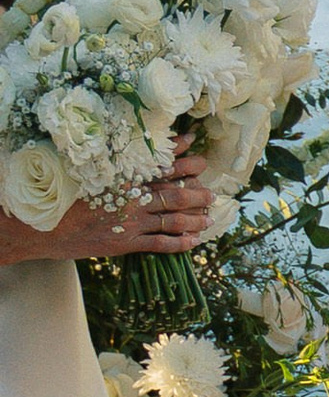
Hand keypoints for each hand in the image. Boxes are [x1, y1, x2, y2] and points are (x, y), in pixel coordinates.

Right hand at [0, 149, 212, 267]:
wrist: (47, 227)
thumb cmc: (68, 198)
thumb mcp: (93, 174)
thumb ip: (118, 167)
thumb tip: (139, 155)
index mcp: (124, 179)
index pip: (160, 165)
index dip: (181, 158)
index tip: (197, 152)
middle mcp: (132, 199)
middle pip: (174, 194)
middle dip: (197, 193)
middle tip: (213, 192)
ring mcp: (131, 223)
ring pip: (172, 220)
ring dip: (194, 218)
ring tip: (209, 217)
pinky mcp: (126, 243)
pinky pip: (159, 244)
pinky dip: (179, 243)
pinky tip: (193, 242)